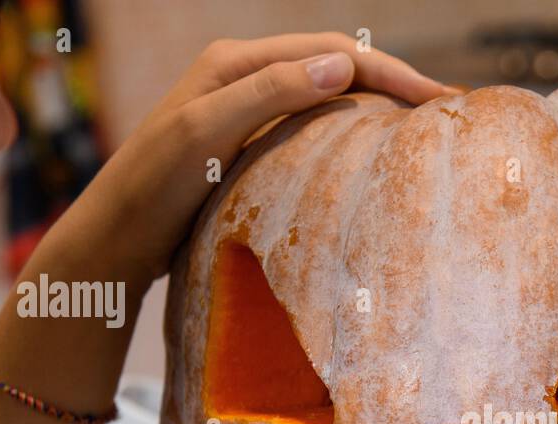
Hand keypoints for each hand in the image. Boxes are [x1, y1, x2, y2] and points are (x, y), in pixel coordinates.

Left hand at [44, 32, 454, 287]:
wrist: (112, 236)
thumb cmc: (151, 187)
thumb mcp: (206, 133)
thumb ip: (269, 94)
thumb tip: (343, 66)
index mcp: (237, 62)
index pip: (335, 53)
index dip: (392, 72)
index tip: (440, 99)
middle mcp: (244, 76)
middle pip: (336, 65)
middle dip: (394, 81)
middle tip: (445, 110)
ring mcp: (245, 109)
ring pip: (326, 93)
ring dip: (374, 102)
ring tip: (420, 126)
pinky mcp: (245, 142)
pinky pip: (309, 124)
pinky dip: (348, 128)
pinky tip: (367, 152)